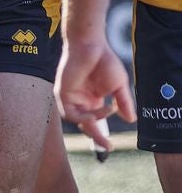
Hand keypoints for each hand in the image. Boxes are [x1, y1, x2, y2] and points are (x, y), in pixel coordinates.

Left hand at [55, 33, 128, 151]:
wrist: (91, 46)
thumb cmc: (104, 62)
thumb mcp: (118, 86)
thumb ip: (123, 103)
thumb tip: (131, 120)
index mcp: (93, 100)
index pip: (96, 122)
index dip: (102, 134)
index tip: (110, 147)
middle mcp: (81, 101)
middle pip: (86, 125)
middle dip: (96, 137)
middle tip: (107, 147)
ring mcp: (71, 98)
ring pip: (78, 120)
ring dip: (92, 121)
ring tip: (105, 112)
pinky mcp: (62, 93)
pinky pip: (69, 112)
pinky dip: (82, 116)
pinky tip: (94, 113)